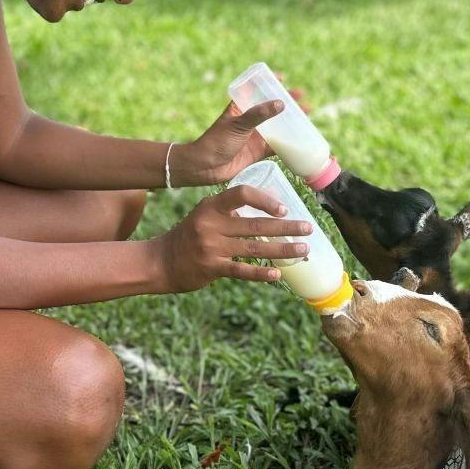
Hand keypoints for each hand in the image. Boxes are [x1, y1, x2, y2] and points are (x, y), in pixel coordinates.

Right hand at [153, 186, 315, 292]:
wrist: (160, 261)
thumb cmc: (190, 236)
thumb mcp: (205, 215)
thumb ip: (230, 212)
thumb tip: (269, 208)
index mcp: (211, 206)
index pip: (241, 194)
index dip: (265, 200)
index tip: (283, 209)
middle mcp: (211, 224)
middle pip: (256, 224)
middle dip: (286, 227)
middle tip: (308, 228)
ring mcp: (211, 247)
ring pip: (255, 248)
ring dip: (282, 250)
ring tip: (303, 250)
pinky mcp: (211, 267)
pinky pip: (241, 270)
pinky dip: (261, 273)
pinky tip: (278, 274)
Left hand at [173, 76, 310, 186]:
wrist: (205, 168)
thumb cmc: (216, 142)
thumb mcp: (238, 124)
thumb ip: (258, 114)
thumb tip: (280, 104)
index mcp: (240, 107)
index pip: (256, 90)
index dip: (269, 84)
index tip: (283, 78)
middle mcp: (250, 120)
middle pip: (272, 109)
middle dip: (287, 104)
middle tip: (303, 101)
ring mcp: (255, 136)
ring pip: (277, 127)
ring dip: (291, 123)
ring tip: (307, 118)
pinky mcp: (258, 151)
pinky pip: (277, 147)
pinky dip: (288, 145)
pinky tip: (301, 142)